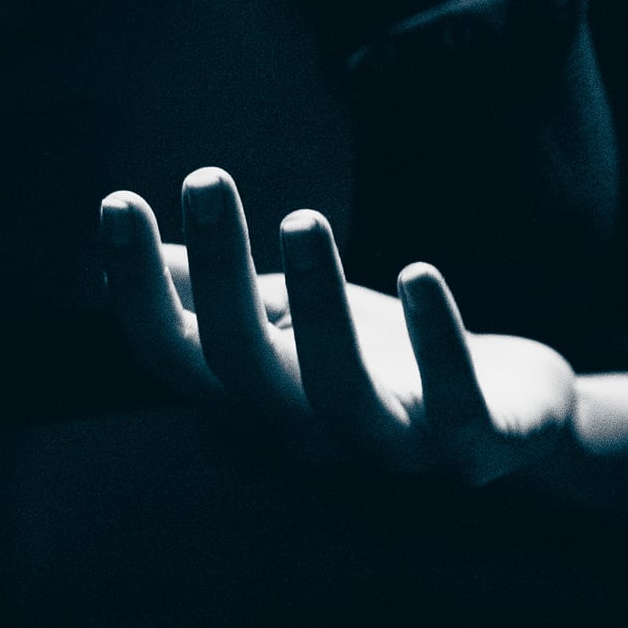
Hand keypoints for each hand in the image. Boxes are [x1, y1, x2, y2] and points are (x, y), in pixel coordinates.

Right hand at [98, 168, 575, 486]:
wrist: (511, 428)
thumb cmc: (381, 360)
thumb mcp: (290, 316)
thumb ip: (214, 290)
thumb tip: (123, 234)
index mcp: (254, 398)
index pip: (176, 353)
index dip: (137, 289)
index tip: (117, 202)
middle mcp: (307, 431)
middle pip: (244, 368)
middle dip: (220, 277)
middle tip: (207, 180)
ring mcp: (390, 446)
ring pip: (338, 393)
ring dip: (317, 307)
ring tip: (302, 219)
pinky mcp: (473, 447)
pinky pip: (455, 407)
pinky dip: (438, 343)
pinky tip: (419, 272)